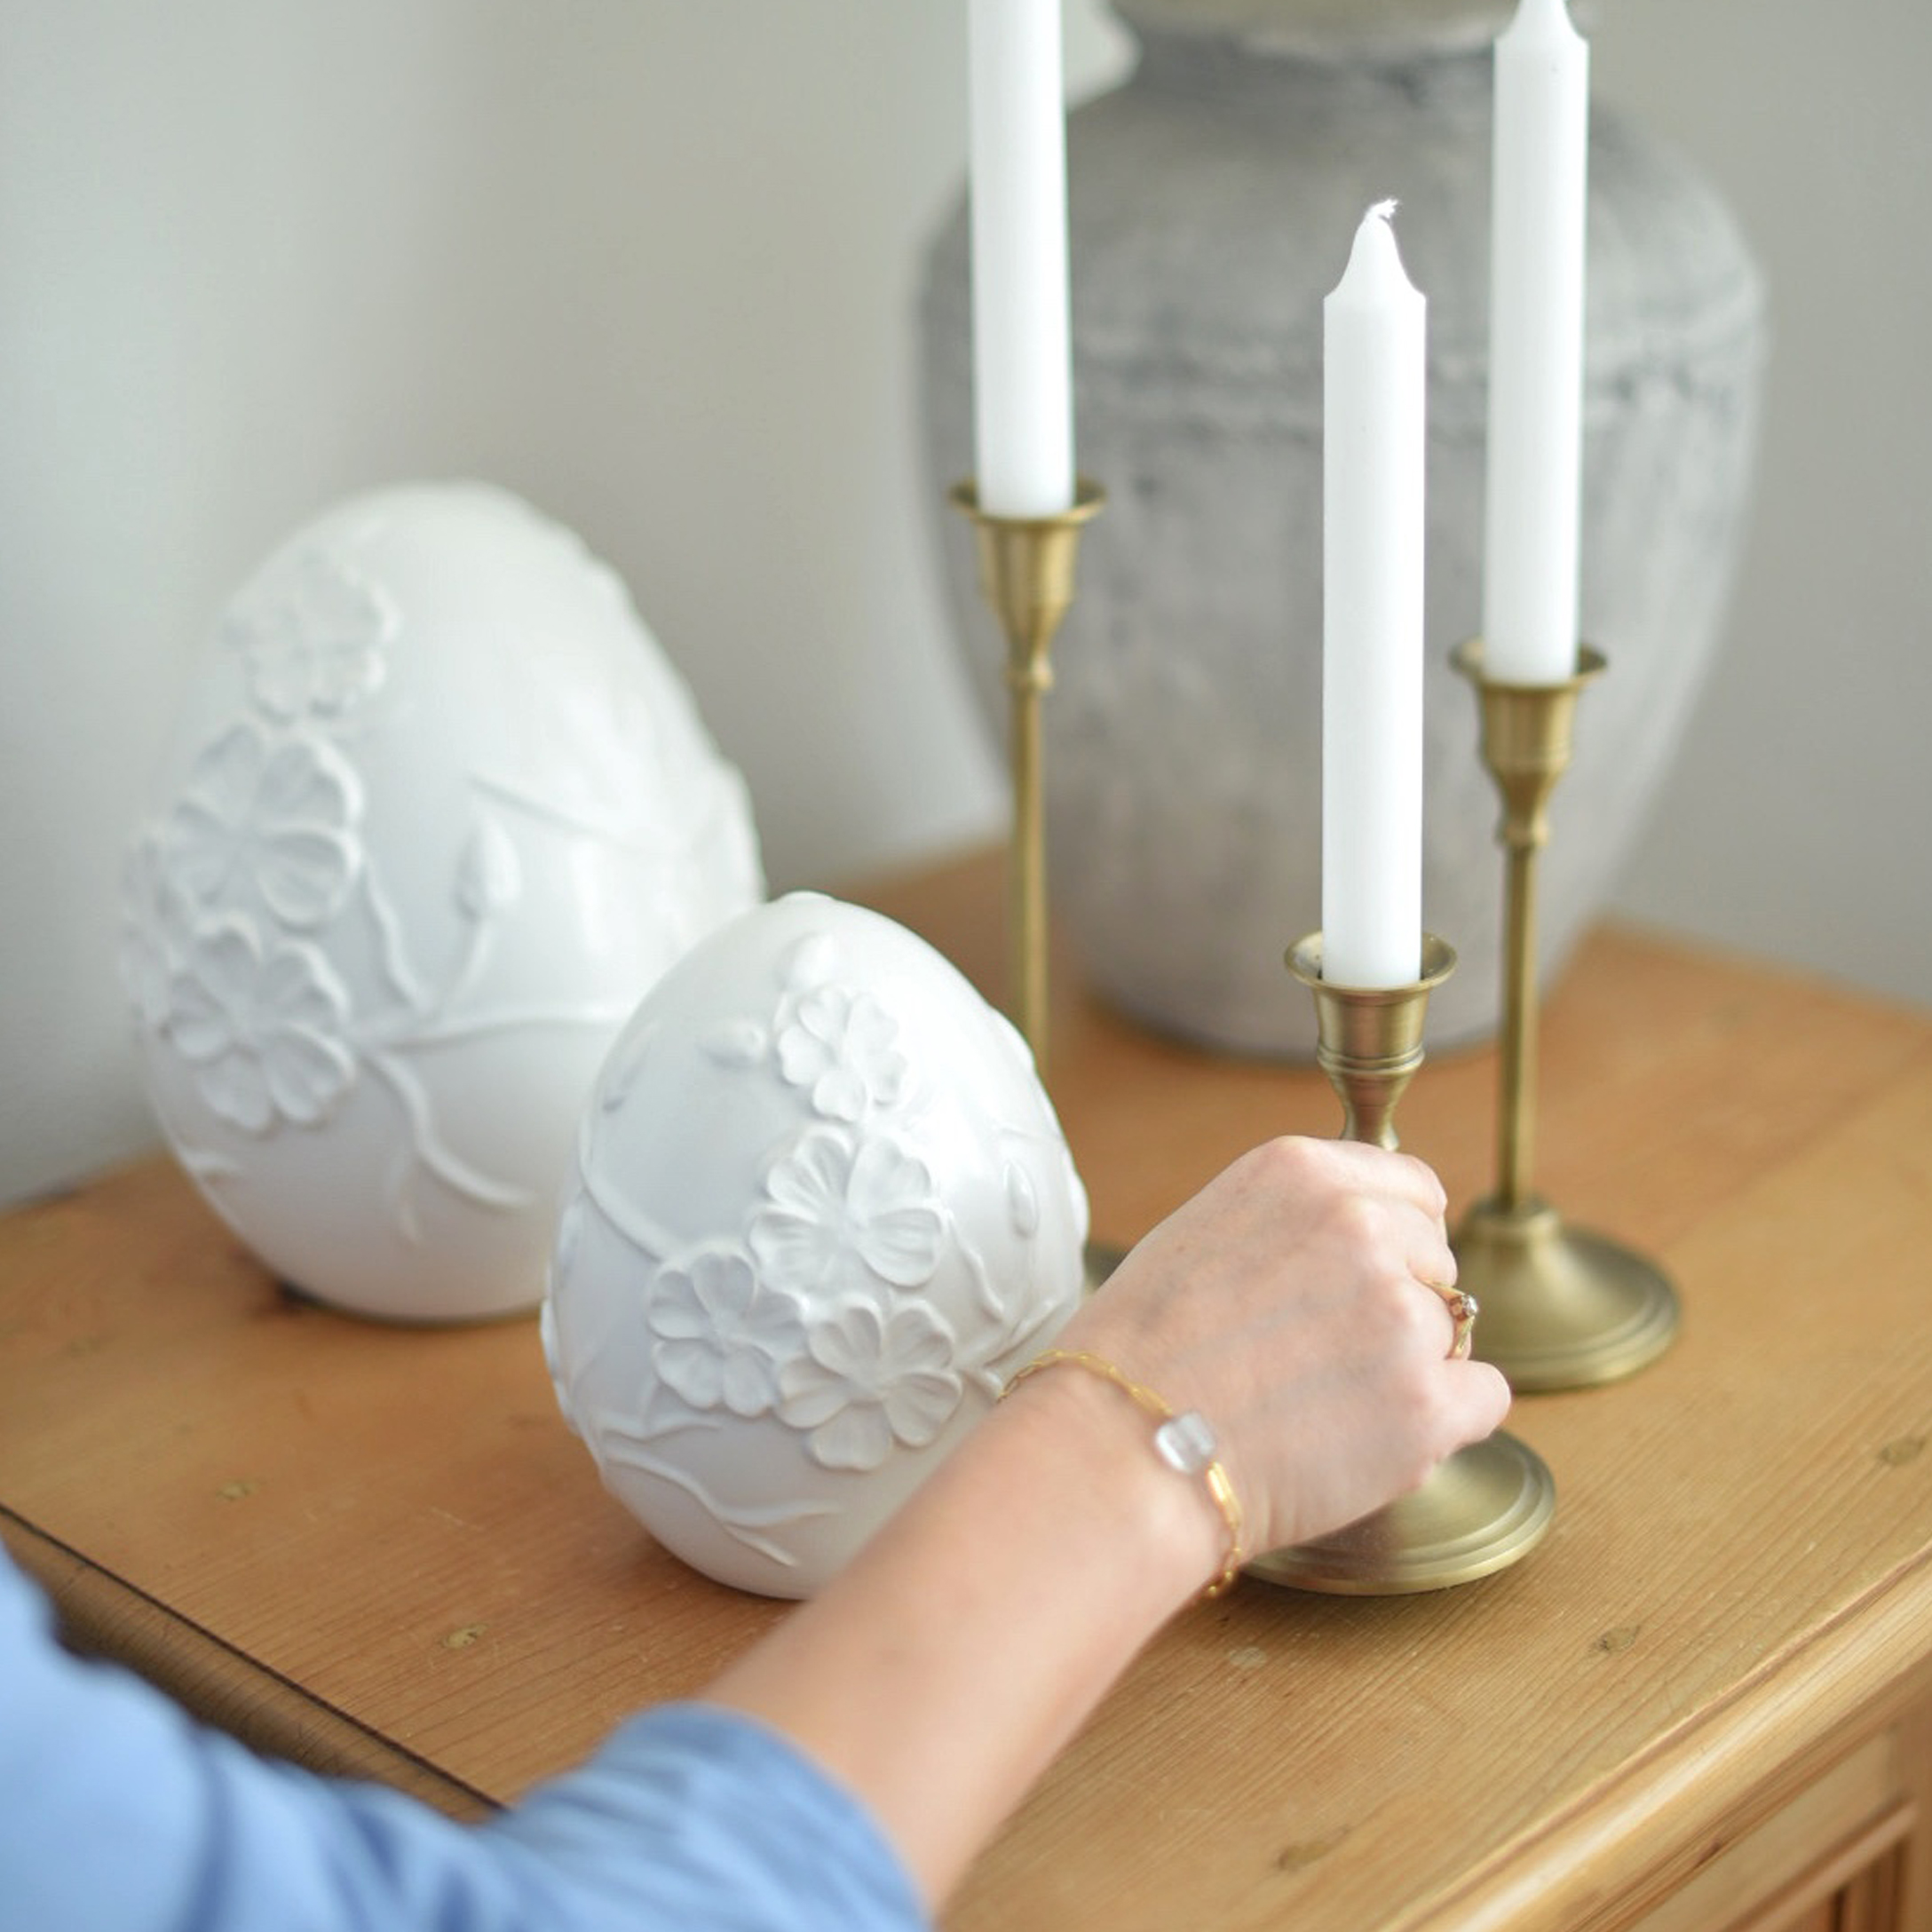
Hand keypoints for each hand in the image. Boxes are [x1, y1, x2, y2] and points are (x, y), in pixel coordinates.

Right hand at [1053, 1136, 1510, 1563]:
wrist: (1123, 1450)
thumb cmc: (1141, 1354)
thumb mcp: (1204, 1230)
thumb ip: (1294, 1220)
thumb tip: (1367, 1237)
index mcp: (1302, 1173)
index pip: (1414, 1189)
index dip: (1392, 1243)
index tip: (1356, 1284)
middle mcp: (1360, 1226)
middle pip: (1437, 1263)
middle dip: (1399, 1306)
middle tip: (1322, 1358)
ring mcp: (1398, 1313)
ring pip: (1454, 1336)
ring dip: (1408, 1371)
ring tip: (1321, 1406)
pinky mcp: (1426, 1402)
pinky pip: (1484, 1398)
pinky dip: (1443, 1425)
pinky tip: (1370, 1439)